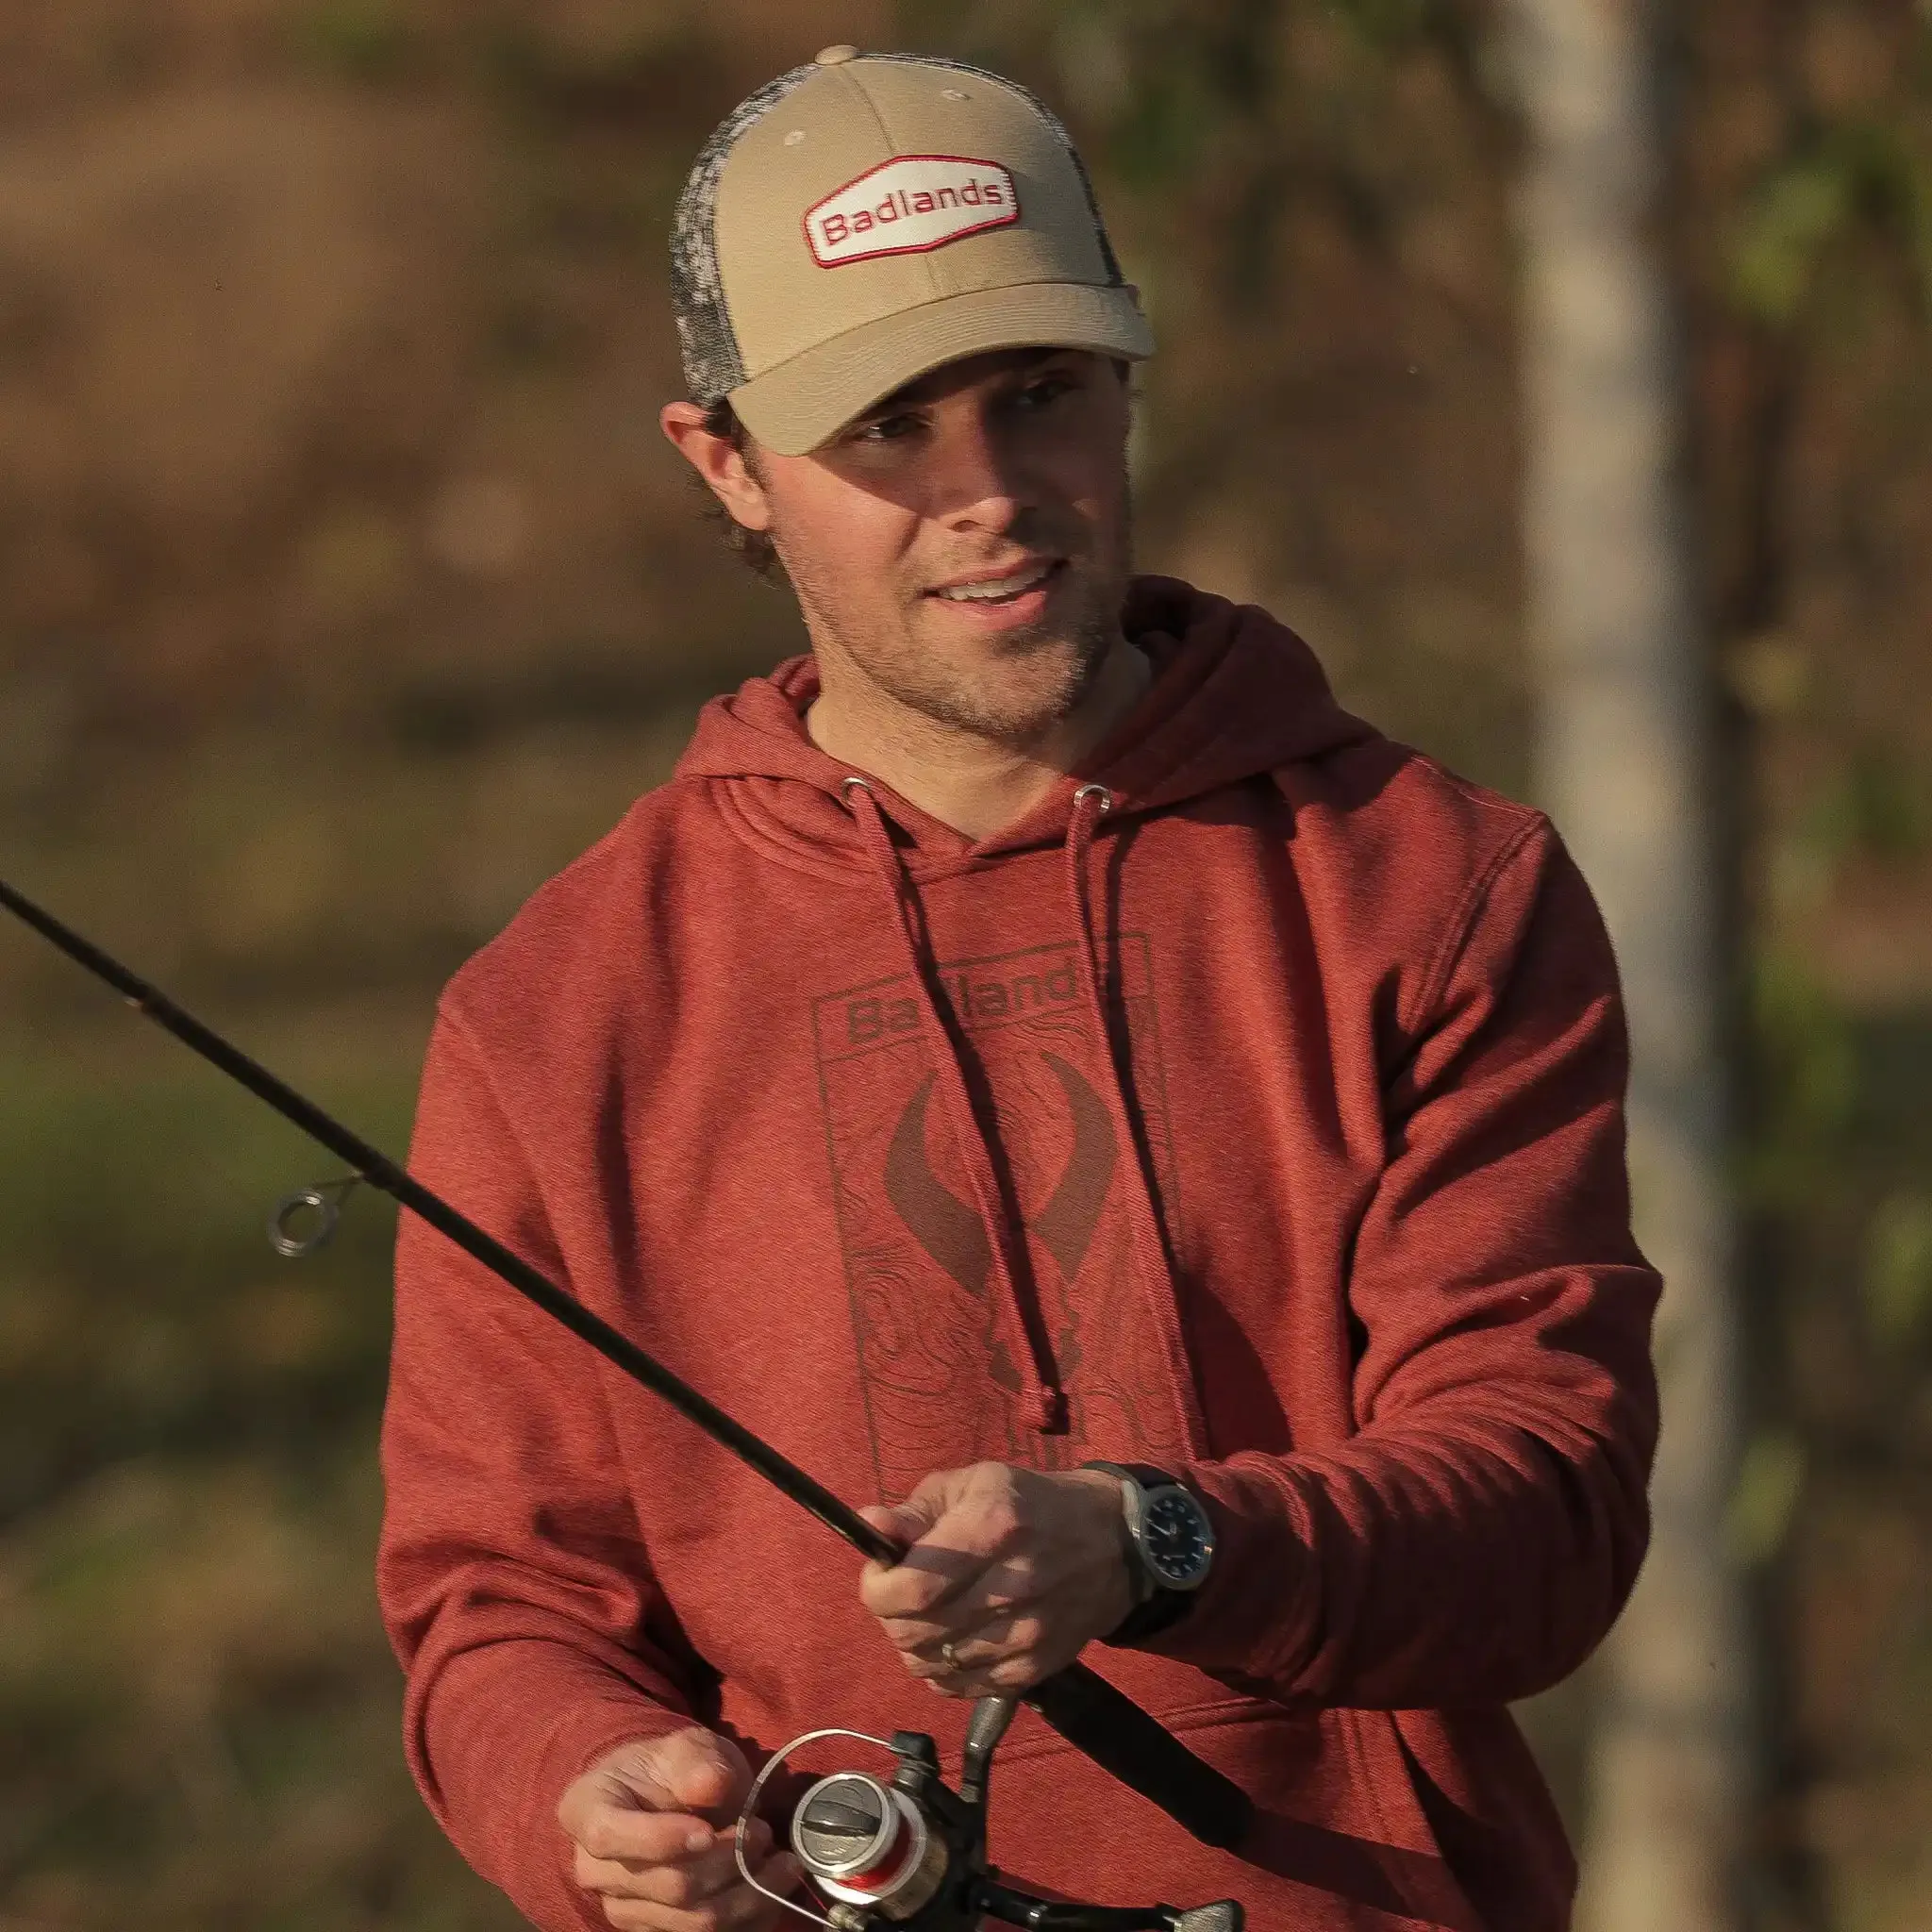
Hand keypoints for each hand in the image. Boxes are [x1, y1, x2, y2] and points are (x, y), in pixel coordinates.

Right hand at [557, 1725, 804, 1931]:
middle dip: (728, 1861)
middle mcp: (595, 1869)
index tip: (708, 1830)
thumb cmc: (668, 1767)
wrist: (661, 1796)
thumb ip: (696, 1762)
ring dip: (748, 1895)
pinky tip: (773, 1892)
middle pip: (668, 1885)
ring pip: (693, 1921)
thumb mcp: (684, 1747)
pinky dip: (749, 1919)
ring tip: (781, 1862)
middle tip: (763, 1831)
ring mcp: (624, 1908)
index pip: (611, 1836)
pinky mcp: (656, 1931)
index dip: (661, 1839)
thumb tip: (711, 1786)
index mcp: (587, 1810)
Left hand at [856, 1461, 1136, 1697]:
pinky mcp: (1035, 1668)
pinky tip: (952, 1640)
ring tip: (928, 1616)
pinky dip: (942, 1670)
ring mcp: (1026, 1634)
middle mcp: (1011, 1586)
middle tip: (901, 1595)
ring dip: (914, 1644)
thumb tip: (868, 1526)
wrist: (1113, 1543)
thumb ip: (916, 1511)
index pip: (913, 1587)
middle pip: (917, 1632)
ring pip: (933, 1666)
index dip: (877, 1590)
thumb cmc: (1030, 1504)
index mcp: (992, 1528)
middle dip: (891, 1617)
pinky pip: (962, 1688)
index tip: (879, 1574)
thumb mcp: (973, 1484)